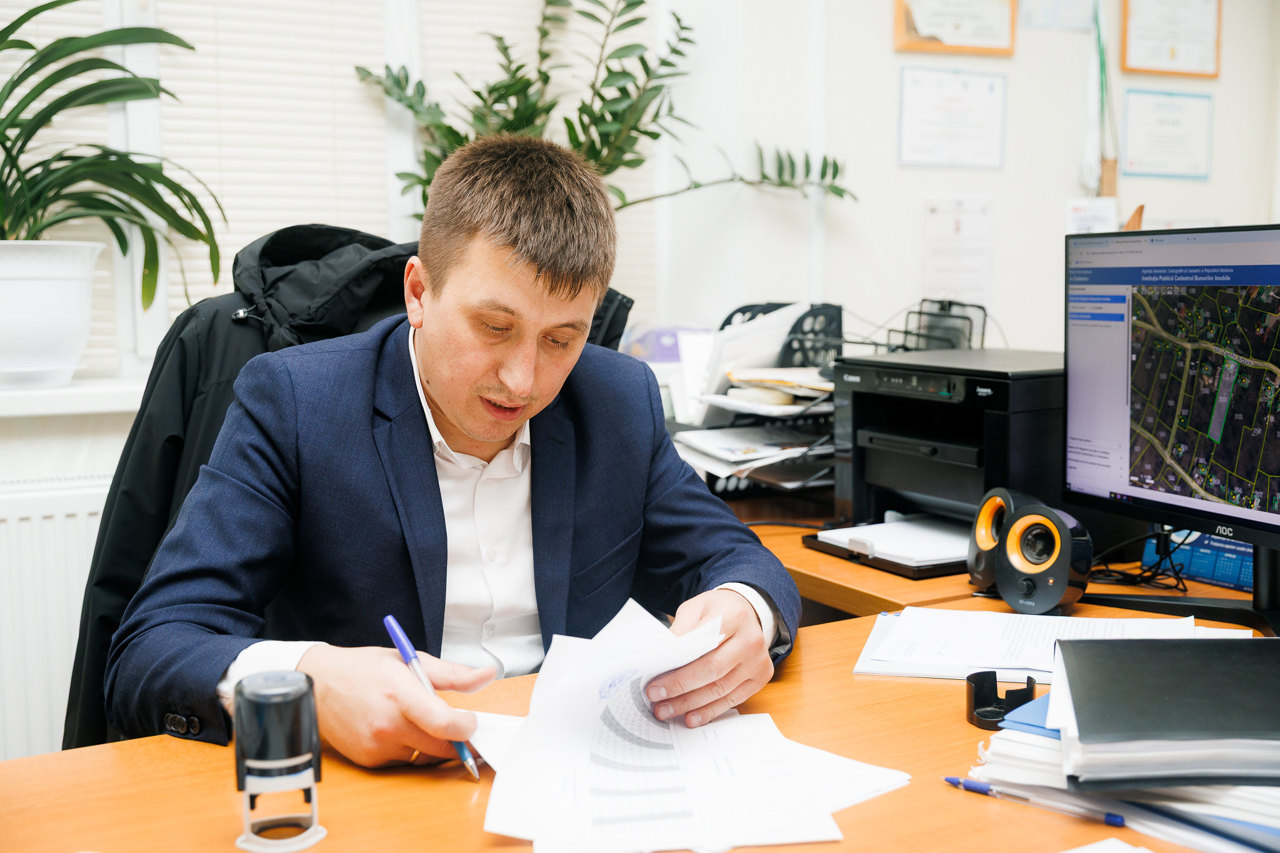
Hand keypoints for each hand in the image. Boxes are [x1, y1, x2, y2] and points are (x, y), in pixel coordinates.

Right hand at [296, 644, 494, 767]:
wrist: (318, 685)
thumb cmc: (364, 669)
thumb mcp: (410, 660)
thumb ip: (453, 674)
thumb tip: (488, 674)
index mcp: (401, 694)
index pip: (444, 724)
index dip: (467, 728)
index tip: (472, 722)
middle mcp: (388, 725)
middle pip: (441, 747)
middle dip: (458, 740)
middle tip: (462, 727)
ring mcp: (377, 746)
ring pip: (424, 756)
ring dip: (432, 743)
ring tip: (420, 720)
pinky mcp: (370, 760)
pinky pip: (405, 761)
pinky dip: (410, 748)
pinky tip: (399, 729)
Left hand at [644, 588, 772, 727]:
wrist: (745, 612)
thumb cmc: (716, 611)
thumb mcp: (695, 609)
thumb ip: (680, 631)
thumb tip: (661, 660)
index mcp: (733, 616)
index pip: (703, 645)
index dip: (679, 666)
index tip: (654, 682)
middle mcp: (751, 640)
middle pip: (712, 670)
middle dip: (680, 688)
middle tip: (655, 699)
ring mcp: (758, 661)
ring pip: (721, 689)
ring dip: (690, 704)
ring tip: (666, 710)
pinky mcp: (760, 678)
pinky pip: (732, 700)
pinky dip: (709, 711)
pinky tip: (691, 717)